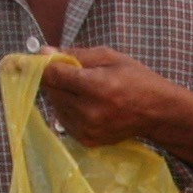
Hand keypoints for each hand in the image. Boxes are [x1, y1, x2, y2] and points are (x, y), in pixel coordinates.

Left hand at [39, 46, 192, 170]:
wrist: (157, 113)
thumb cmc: (137, 79)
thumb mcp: (110, 57)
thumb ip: (76, 55)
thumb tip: (45, 52)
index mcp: (97, 86)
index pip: (53, 75)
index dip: (41, 65)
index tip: (36, 58)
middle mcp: (89, 111)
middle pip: (51, 91)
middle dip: (55, 78)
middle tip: (70, 72)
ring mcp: (86, 128)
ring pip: (55, 106)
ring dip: (61, 94)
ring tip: (82, 88)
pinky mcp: (86, 139)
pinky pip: (63, 120)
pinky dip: (67, 109)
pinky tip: (85, 103)